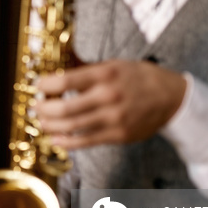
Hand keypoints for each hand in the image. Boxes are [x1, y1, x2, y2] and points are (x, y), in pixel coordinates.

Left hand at [34, 59, 186, 148]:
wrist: (172, 97)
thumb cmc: (138, 78)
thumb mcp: (114, 65)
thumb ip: (87, 73)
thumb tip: (55, 80)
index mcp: (105, 74)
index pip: (65, 81)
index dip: (45, 85)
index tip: (38, 86)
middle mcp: (109, 96)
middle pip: (64, 108)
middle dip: (43, 109)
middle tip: (36, 107)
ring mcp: (114, 118)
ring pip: (71, 127)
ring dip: (50, 126)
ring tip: (42, 122)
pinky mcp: (118, 135)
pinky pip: (85, 142)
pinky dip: (65, 142)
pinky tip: (55, 138)